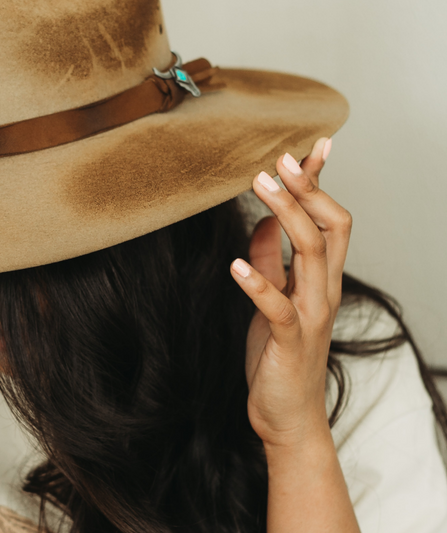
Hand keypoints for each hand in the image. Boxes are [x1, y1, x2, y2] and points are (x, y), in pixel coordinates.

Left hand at [230, 137, 351, 448]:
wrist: (288, 418)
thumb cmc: (279, 353)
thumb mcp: (274, 296)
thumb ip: (273, 258)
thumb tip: (265, 219)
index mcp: (321, 279)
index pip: (331, 220)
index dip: (322, 184)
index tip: (313, 147)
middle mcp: (324, 291)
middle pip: (330, 228)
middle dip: (307, 189)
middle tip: (279, 159)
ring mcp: (311, 315)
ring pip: (313, 254)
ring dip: (287, 215)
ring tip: (259, 185)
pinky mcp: (290, 340)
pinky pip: (278, 306)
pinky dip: (259, 281)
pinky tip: (235, 264)